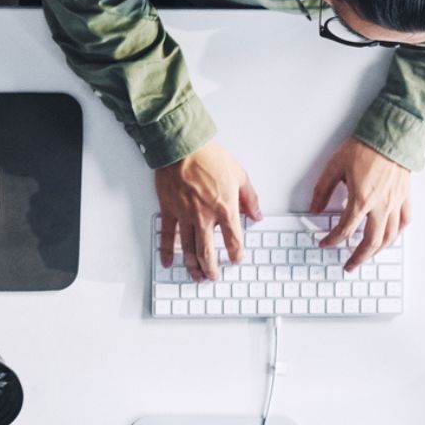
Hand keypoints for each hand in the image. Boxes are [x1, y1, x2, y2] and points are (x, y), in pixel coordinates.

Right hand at [155, 141, 260, 281]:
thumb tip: (257, 214)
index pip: (233, 240)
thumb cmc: (209, 157)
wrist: (182, 148)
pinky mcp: (169, 211)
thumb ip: (250, 198)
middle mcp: (204, 217)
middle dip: (211, 268)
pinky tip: (168, 262)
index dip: (236, 254)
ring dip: (192, 266)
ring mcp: (184, 216)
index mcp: (225, 208)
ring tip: (196, 276)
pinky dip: (166, 251)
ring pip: (188, 248)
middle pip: (207, 251)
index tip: (236, 261)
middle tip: (213, 277)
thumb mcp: (239, 175)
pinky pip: (167, 236)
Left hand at [309, 137, 410, 269]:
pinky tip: (390, 237)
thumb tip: (314, 209)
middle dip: (358, 257)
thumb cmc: (364, 148)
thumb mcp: (334, 167)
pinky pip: (404, 221)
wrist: (390, 136)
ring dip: (377, 251)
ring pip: (389, 236)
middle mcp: (380, 206)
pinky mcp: (405, 197)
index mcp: (360, 200)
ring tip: (367, 257)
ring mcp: (395, 203)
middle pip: (370, 242)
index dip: (332, 240)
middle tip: (348, 265)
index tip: (324, 244)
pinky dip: (397, 233)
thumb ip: (322, 191)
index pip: (344, 230)